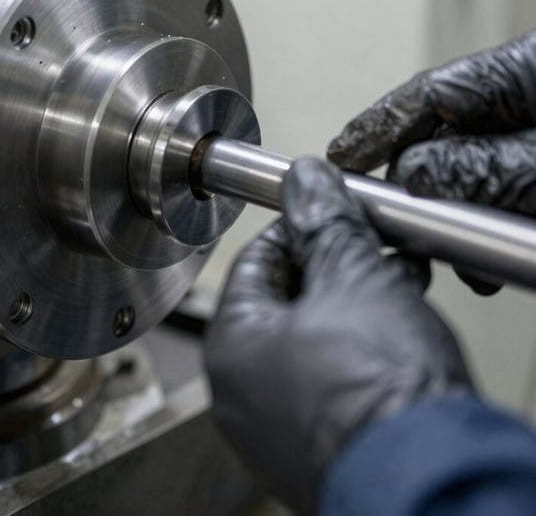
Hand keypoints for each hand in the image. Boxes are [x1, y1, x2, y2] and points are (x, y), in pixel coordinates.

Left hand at [205, 158, 471, 513]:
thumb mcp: (352, 277)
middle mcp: (241, 391)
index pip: (254, 260)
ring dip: (354, 301)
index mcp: (231, 345)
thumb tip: (305, 179)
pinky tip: (397, 327)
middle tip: (371, 244)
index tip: (328, 211)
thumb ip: (324, 222)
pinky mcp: (314, 448)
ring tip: (398, 277)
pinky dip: (357, 347)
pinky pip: (328, 378)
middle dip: (335, 264)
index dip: (298, 227)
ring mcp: (275, 425)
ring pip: (311, 339)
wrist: (429, 481)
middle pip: (284, 299)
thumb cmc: (379, 391)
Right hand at [327, 32, 535, 293]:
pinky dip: (485, 231)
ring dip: (454, 218)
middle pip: (444, 137)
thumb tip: (413, 176)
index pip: (430, 92)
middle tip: (394, 220)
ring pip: (469, 177)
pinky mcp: (533, 186)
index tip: (340, 155)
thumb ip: (481, 168)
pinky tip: (484, 261)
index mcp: (530, 72)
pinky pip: (497, 200)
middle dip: (417, 186)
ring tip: (455, 254)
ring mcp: (531, 146)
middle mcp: (528, 107)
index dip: (376, 125)